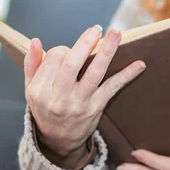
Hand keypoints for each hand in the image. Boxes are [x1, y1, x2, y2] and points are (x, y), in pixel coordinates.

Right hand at [24, 25, 145, 164]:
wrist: (58, 141)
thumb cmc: (45, 108)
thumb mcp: (31, 90)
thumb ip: (32, 65)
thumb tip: (36, 41)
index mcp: (40, 91)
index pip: (54, 58)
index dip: (64, 49)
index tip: (69, 50)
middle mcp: (59, 98)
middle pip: (72, 65)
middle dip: (85, 43)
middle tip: (97, 28)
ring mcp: (79, 104)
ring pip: (94, 74)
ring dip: (107, 52)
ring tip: (116, 34)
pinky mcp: (96, 108)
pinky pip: (112, 89)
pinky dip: (126, 75)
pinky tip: (139, 64)